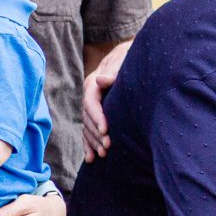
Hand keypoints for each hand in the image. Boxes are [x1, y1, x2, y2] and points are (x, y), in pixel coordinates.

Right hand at [81, 46, 126, 162]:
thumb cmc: (128, 60)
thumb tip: (102, 80)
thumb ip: (114, 73)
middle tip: (108, 147)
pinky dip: (89, 144)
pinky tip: (91, 158)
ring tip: (103, 155)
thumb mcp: (122, 63)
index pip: (91, 103)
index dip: (97, 117)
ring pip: (86, 127)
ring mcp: (91, 106)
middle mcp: (89, 95)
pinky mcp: (95, 114)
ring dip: (93, 142)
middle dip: (96, 134)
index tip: (106, 130)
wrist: (128, 58)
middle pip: (87, 118)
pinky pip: (88, 131)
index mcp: (93, 83)